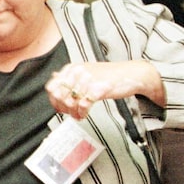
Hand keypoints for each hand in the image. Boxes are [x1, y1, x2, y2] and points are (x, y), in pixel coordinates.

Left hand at [45, 60, 163, 119]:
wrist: (131, 74)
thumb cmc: (109, 75)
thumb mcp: (86, 72)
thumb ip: (69, 77)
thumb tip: (53, 81)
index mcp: (72, 68)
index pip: (52, 86)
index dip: (54, 100)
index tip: (60, 107)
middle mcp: (78, 72)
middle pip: (59, 96)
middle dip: (63, 108)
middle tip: (70, 113)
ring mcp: (88, 80)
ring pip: (70, 102)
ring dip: (73, 113)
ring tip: (78, 115)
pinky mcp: (98, 88)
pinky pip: (82, 105)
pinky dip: (81, 113)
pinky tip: (84, 115)